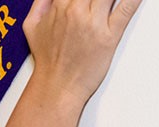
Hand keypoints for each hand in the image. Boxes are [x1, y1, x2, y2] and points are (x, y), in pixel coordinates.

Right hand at [23, 0, 141, 106]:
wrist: (56, 86)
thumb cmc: (47, 59)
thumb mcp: (32, 26)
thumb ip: (40, 1)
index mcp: (59, 6)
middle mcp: (77, 11)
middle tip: (97, 1)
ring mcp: (95, 23)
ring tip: (108, 1)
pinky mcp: (110, 35)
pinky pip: (127, 8)